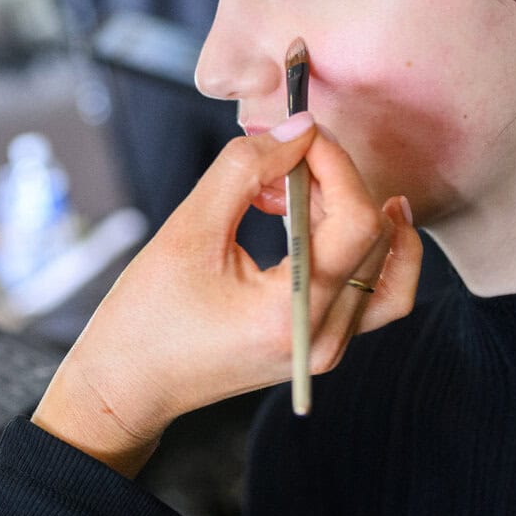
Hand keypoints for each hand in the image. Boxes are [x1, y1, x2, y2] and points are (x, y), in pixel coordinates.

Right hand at [33, 115, 420, 475]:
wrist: (128, 385)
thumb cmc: (145, 318)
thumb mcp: (187, 231)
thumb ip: (244, 170)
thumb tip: (295, 130)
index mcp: (290, 314)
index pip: (356, 222)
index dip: (336, 165)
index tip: (302, 134)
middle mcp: (322, 339)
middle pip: (376, 239)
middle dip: (337, 183)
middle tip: (285, 160)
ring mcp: (326, 349)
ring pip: (387, 268)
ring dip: (353, 213)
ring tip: (299, 191)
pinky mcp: (321, 347)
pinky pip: (374, 293)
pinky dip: (363, 248)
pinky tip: (333, 218)